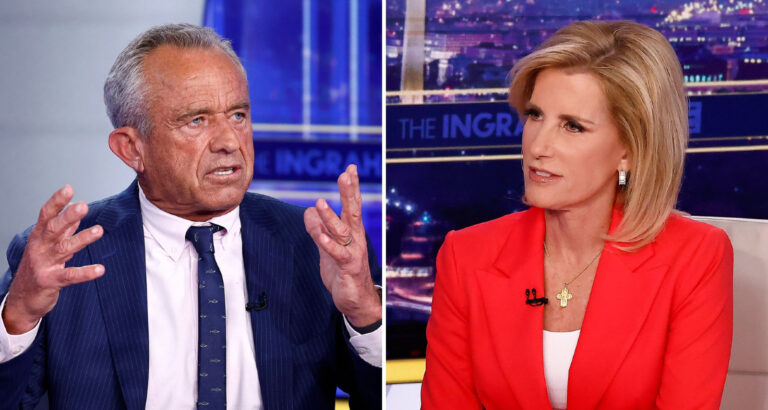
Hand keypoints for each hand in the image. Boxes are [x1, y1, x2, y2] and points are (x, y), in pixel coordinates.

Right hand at [2, 185, 104, 334]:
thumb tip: (76, 211)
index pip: (46, 215)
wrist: (21, 299)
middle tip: (84, 206)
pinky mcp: (50, 282)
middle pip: (54, 229)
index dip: (57, 202)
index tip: (69, 188)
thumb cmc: (37, 267)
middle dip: (68, 217)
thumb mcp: (48, 245)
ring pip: (63, 249)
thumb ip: (63, 229)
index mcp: (38, 237)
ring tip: (99, 230)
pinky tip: (100, 269)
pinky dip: (85, 272)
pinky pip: (70, 276)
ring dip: (82, 239)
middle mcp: (39, 248)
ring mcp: (44, 265)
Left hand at [304, 164, 380, 327]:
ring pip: (341, 231)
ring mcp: (353, 252)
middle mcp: (356, 239)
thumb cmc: (344, 272)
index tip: (351, 168)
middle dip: (349, 193)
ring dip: (330, 216)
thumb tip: (308, 211)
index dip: (352, 187)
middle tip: (346, 174)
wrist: (357, 301)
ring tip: (319, 202)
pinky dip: (328, 243)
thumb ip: (319, 230)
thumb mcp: (328, 248)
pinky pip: (337, 253)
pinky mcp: (347, 267)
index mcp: (352, 232)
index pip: (353, 205)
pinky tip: (321, 235)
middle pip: (353, 211)